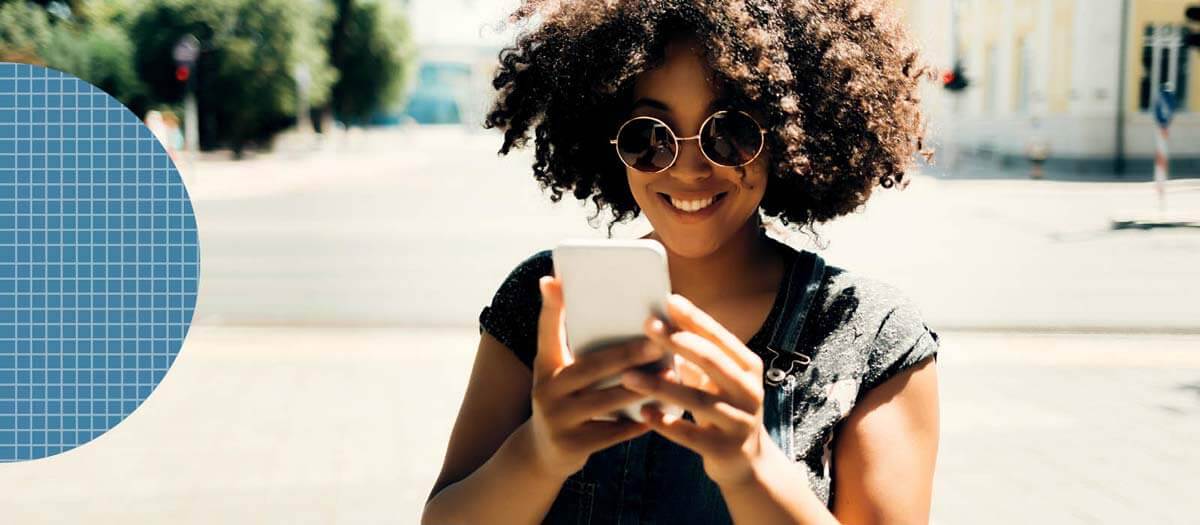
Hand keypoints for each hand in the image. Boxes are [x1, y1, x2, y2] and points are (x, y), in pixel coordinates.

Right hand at [525, 275, 658, 478]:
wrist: (543, 453)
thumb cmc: (564, 399)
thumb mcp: (559, 372)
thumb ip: (576, 345)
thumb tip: (606, 308)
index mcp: (545, 365)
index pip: (545, 331)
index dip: (550, 307)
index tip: (553, 280)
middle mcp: (546, 390)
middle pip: (590, 367)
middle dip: (626, 354)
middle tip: (657, 343)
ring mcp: (558, 419)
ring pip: (606, 401)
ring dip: (641, 388)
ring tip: (669, 376)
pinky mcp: (572, 445)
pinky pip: (613, 432)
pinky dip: (638, 421)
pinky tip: (662, 412)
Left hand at [620, 293, 775, 486]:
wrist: (746, 461)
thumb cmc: (722, 408)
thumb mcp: (717, 379)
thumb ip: (697, 354)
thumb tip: (662, 319)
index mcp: (748, 367)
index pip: (720, 338)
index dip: (695, 318)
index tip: (669, 300)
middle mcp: (749, 392)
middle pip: (711, 361)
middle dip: (678, 341)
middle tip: (647, 326)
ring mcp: (740, 422)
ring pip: (698, 400)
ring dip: (661, 386)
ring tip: (628, 376)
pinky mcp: (725, 449)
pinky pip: (691, 435)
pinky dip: (665, 424)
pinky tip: (642, 412)